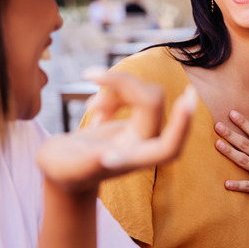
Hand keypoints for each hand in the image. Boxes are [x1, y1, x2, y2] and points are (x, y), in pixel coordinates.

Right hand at [36, 72, 194, 193]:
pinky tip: (96, 106)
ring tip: (90, 106)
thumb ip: (87, 164)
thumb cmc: (61, 172)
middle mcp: (142, 145)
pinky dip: (114, 90)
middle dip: (124, 83)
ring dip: (115, 88)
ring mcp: (141, 133)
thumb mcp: (66, 168)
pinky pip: (136, 93)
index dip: (181, 126)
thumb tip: (110, 158)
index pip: (168, 147)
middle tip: (91, 75)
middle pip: (152, 103)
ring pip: (146, 94)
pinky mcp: (134, 122)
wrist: (63, 171)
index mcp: (131, 160)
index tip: (187, 99)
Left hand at [214, 105, 248, 205]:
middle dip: (231, 135)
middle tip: (217, 125)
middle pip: (246, 145)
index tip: (232, 113)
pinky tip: (226, 183)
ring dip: (229, 153)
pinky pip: (248, 187)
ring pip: (243, 161)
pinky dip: (237, 186)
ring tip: (217, 144)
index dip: (244, 123)